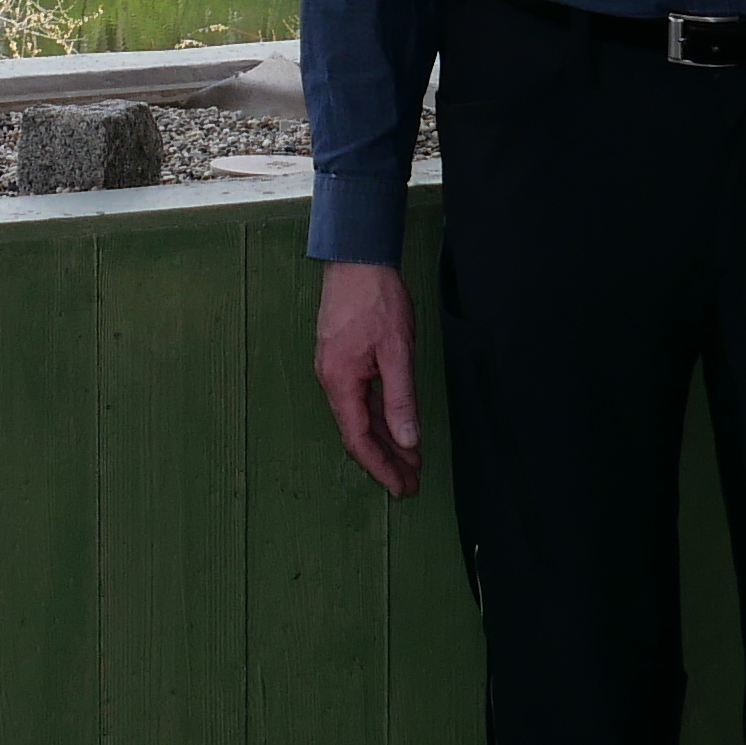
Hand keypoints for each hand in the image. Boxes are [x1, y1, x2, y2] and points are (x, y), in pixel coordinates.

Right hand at [314, 261, 423, 497]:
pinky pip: (362, 398)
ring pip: (361, 417)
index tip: (402, 487)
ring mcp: (336, 370)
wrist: (356, 257)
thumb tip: (409, 440)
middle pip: (359, 433)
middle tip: (413, 484)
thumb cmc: (376, 299)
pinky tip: (398, 426)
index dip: (381, 467)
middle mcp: (332, 380)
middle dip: (386, 460)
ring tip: (412, 462)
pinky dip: (381, 416)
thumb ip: (401, 398)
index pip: (359, 439)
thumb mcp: (397, 351)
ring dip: (386, 440)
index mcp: (340, 382)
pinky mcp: (344, 359)